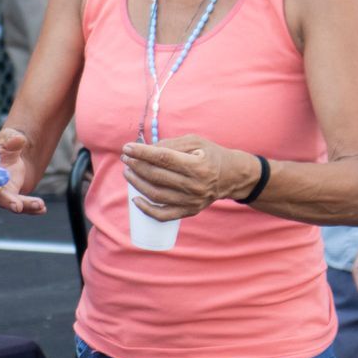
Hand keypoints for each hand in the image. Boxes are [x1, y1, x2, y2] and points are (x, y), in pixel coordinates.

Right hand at [0, 127, 46, 214]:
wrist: (11, 151)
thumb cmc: (3, 144)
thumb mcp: (6, 138)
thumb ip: (10, 139)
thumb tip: (17, 139)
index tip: (2, 195)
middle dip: (9, 202)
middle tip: (19, 207)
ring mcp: (1, 194)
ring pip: (12, 204)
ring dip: (26, 206)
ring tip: (40, 206)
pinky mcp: (12, 198)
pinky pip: (21, 205)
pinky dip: (31, 208)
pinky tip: (42, 209)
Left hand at [120, 135, 254, 220]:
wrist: (232, 176)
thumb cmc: (210, 155)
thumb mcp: (195, 142)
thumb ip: (170, 144)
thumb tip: (144, 149)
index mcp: (197, 166)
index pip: (163, 158)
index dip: (142, 153)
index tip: (127, 148)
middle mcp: (195, 186)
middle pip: (157, 176)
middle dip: (136, 166)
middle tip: (125, 158)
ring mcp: (192, 201)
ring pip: (156, 194)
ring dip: (137, 183)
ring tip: (128, 172)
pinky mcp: (189, 211)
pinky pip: (163, 215)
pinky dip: (147, 209)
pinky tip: (135, 199)